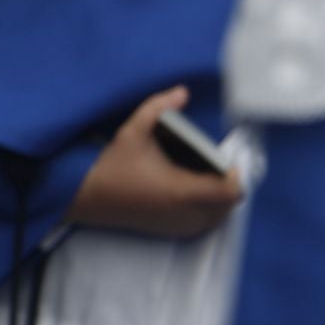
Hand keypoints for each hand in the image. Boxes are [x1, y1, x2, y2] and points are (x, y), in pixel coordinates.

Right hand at [67, 87, 243, 237]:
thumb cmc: (112, 167)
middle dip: (228, 183)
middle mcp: (184, 213)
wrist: (88, 198)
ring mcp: (178, 226)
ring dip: (219, 198)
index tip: (226, 159)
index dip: (236, 174)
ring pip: (219, 217)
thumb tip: (181, 92)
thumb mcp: (134, 131)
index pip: (230, 191)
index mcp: (181, 190)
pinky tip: (193, 190)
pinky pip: (204, 224)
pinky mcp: (172, 232)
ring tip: (207, 175)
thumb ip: (159, 107)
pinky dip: (207, 210)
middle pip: (229, 204)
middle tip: (217, 163)